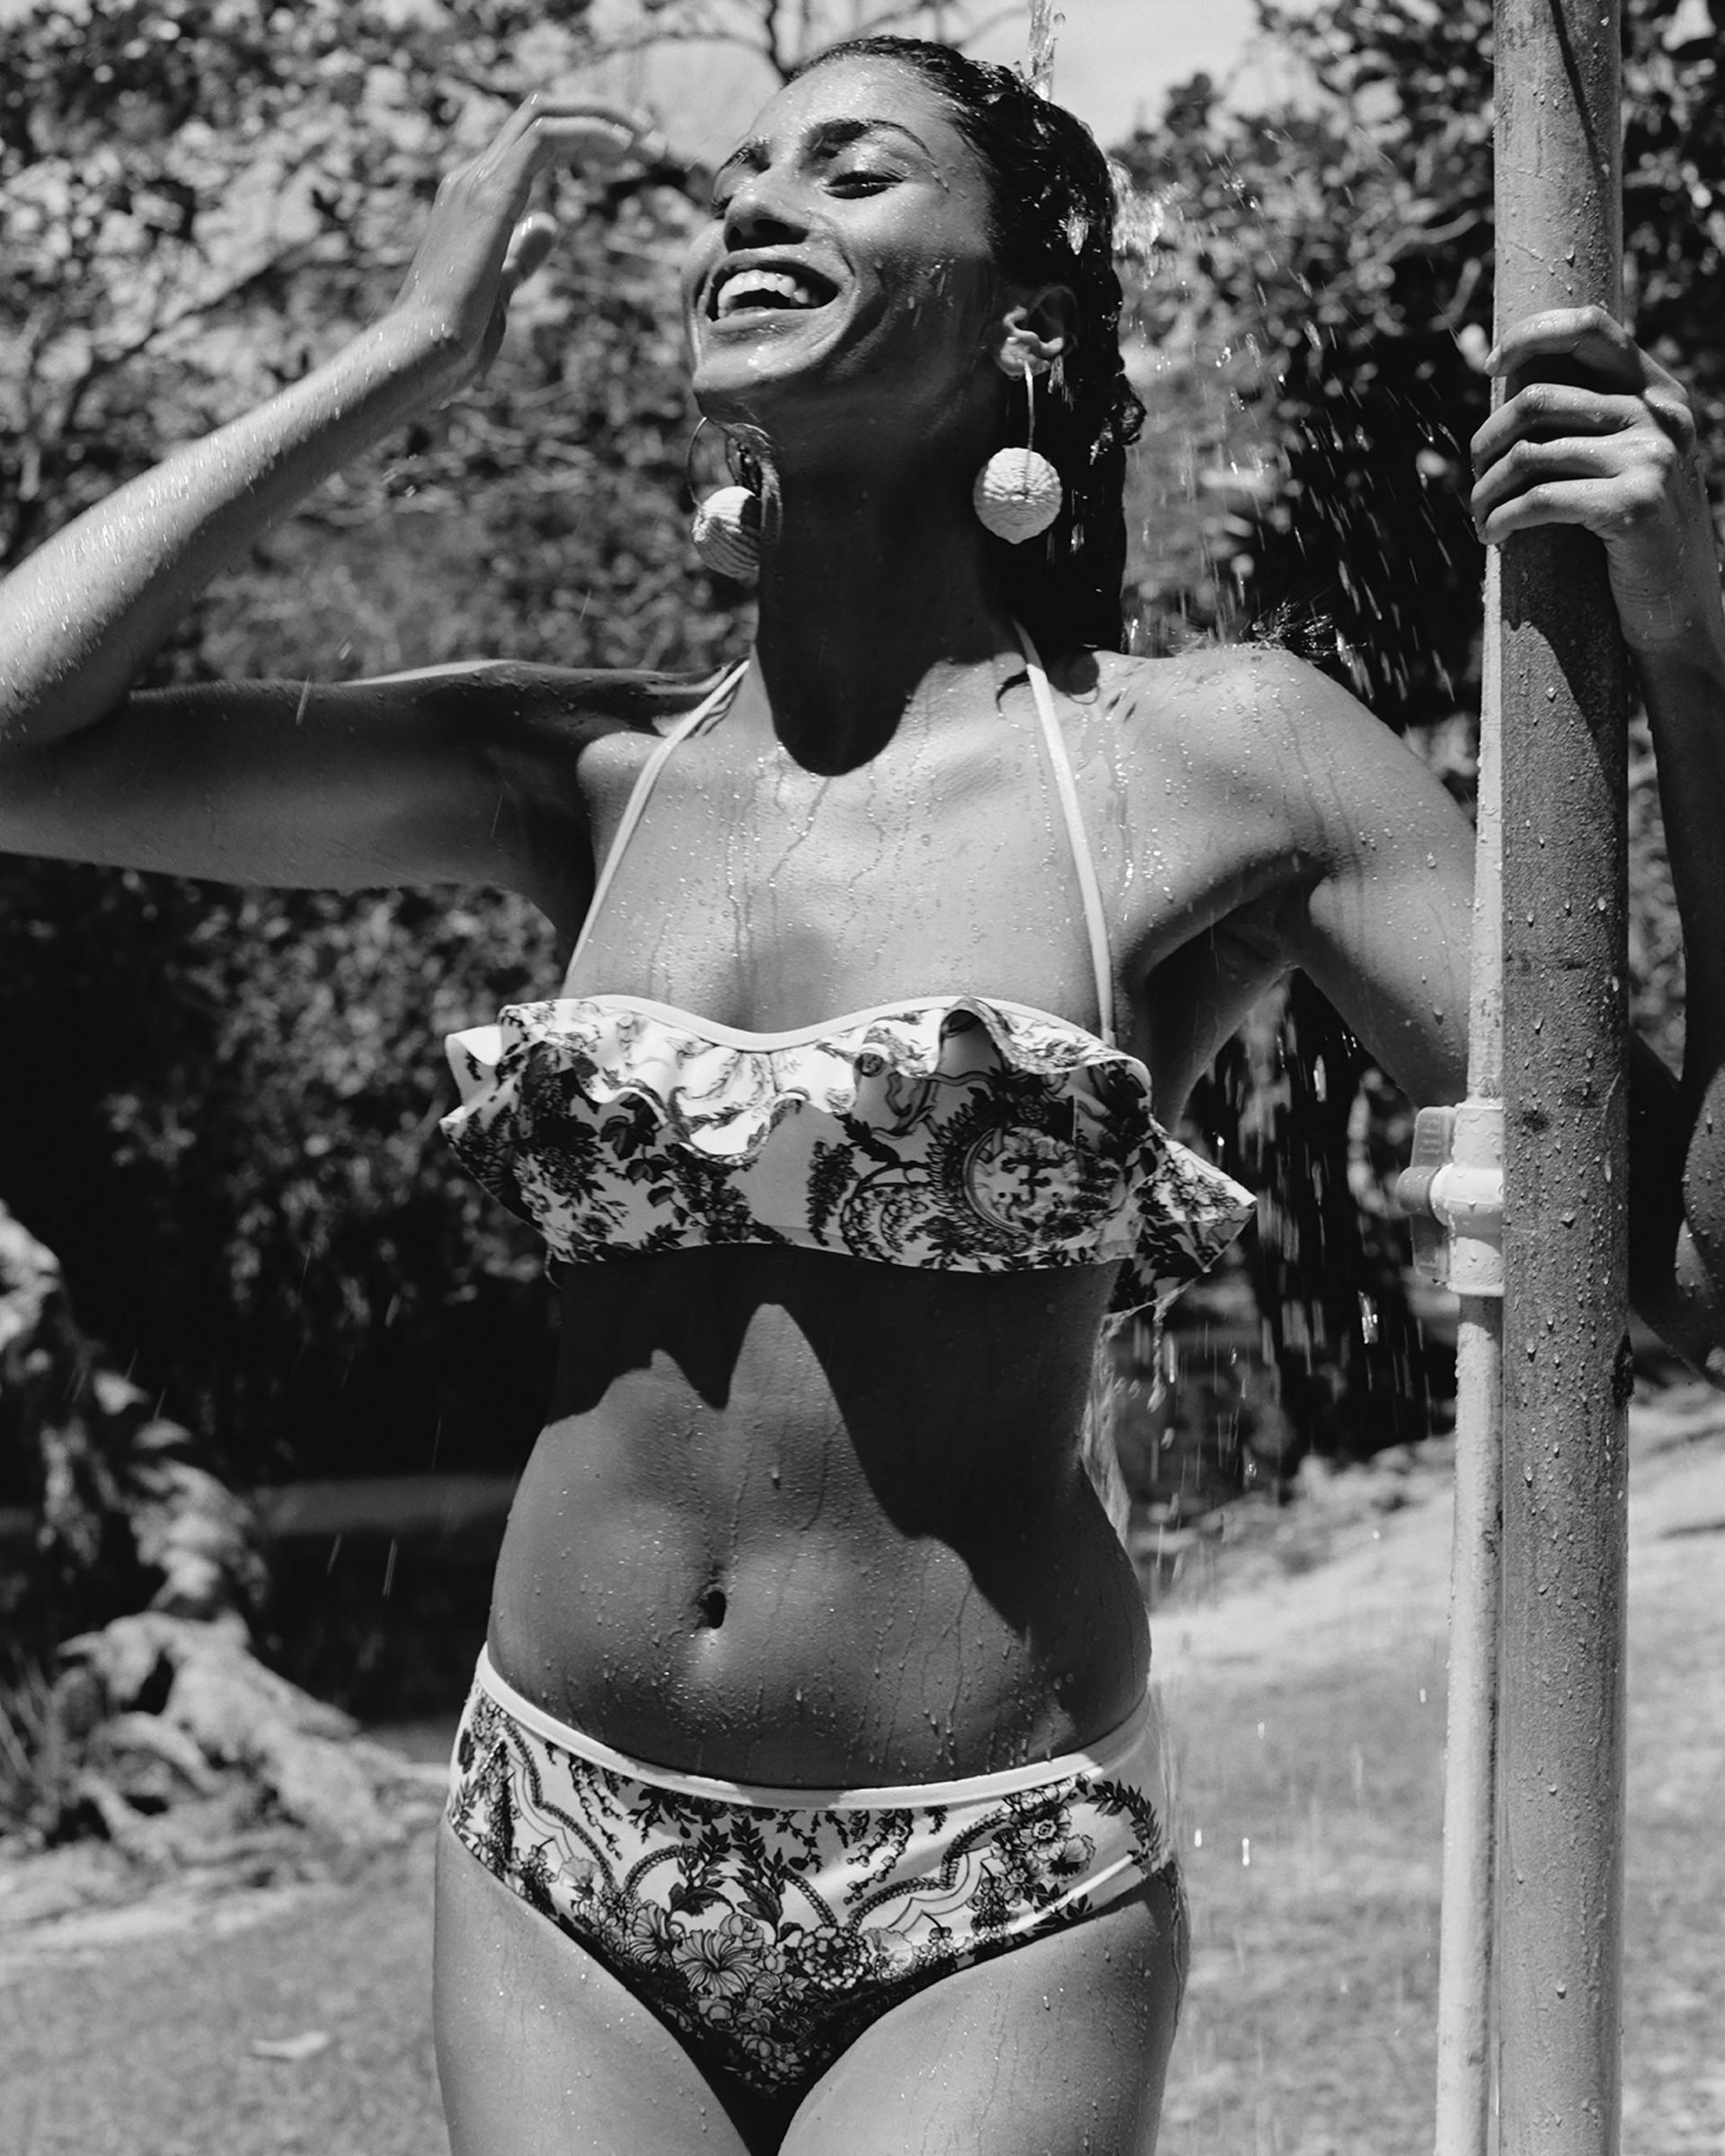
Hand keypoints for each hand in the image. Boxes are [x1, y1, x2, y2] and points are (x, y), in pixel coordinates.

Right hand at [388, 98, 658, 395]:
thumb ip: (521, 253)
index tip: (634, 155)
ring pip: (544, 115)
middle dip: (601, 118)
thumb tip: (548, 224)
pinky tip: (625, 149)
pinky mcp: (490, 194)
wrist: (419, 353)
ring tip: (652, 143)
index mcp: (476, 197)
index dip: (585, 139)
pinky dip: (589, 133)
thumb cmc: (453, 338)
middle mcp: (473, 177)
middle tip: (654, 142)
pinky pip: (545, 138)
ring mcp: (478, 181)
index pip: (533, 142)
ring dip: (604, 121)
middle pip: (541, 115)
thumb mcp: (501, 288)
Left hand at [1470, 306, 1723, 654]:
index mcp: (1660, 392)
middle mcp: (1661, 416)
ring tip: (1479, 514)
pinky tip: (1492, 536)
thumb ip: (1592, 421)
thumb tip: (1508, 387)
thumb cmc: (1635, 535)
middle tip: (1476, 475)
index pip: (1591, 328)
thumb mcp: (1626, 462)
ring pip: (1528, 453)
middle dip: (1488, 440)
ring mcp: (1651, 458)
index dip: (1529, 336)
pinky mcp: (1633, 505)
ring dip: (1486, 489)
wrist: (1677, 606)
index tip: (1488, 367)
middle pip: (1538, 397)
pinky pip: (1538, 499)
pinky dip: (1501, 519)